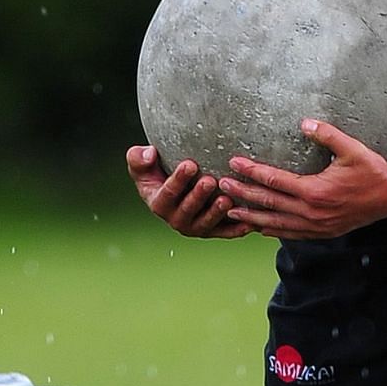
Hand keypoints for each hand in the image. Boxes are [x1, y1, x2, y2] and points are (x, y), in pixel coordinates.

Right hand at [125, 145, 250, 237]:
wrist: (178, 184)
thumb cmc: (158, 171)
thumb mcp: (142, 163)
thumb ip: (139, 157)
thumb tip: (149, 153)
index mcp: (158, 204)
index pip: (167, 193)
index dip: (178, 180)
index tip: (189, 164)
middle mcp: (176, 219)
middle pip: (187, 210)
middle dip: (198, 196)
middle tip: (210, 181)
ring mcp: (195, 226)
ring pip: (205, 223)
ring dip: (216, 213)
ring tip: (226, 199)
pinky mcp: (213, 230)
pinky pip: (224, 232)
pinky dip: (236, 229)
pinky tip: (247, 222)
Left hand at [223, 119, 386, 239]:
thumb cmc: (372, 170)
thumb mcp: (352, 148)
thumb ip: (327, 134)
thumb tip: (304, 122)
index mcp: (315, 191)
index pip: (274, 181)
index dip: (251, 171)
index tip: (233, 163)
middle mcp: (312, 212)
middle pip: (268, 204)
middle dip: (242, 194)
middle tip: (221, 186)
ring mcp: (316, 226)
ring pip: (275, 224)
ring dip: (251, 217)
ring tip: (230, 211)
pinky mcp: (322, 232)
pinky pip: (291, 234)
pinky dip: (273, 230)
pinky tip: (260, 228)